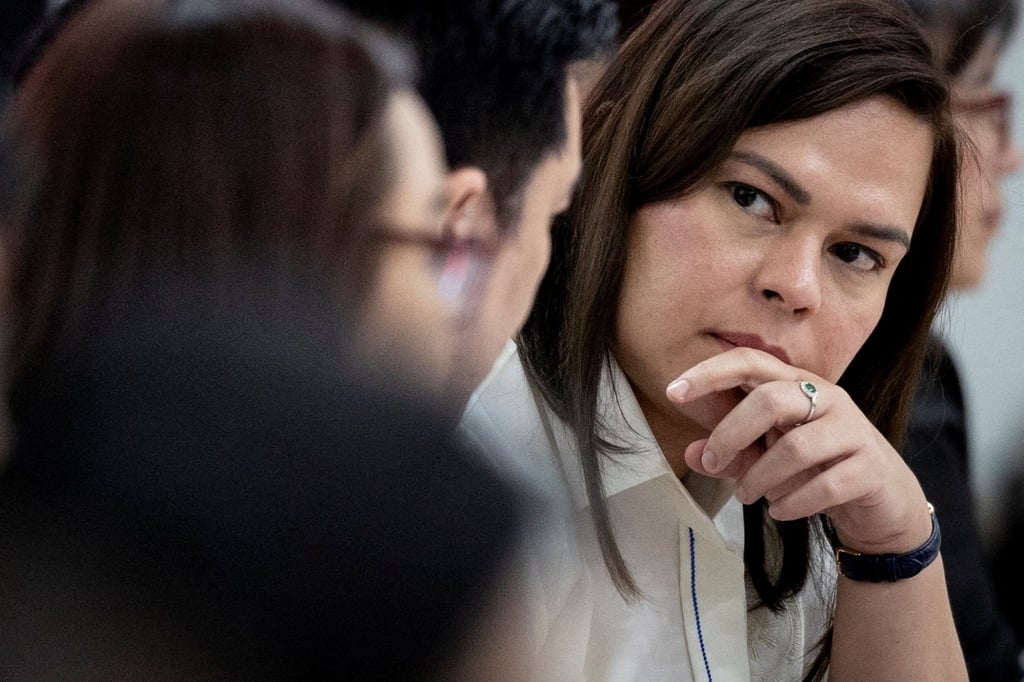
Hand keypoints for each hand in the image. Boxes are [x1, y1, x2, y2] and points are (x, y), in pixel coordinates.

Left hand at [666, 347, 931, 554]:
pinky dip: (793, 502)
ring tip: (746, 495)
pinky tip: (778, 511)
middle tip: (711, 462)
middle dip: (731, 434)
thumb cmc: (818, 469)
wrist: (883, 503)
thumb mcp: (768, 459)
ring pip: (796, 447)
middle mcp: (828, 399)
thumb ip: (732, 455)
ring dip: (760, 476)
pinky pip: (825, 484)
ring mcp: (853, 431)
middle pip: (770, 400)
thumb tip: (689, 454)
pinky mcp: (871, 468)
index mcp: (798, 386)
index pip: (751, 362)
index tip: (673, 392)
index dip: (710, 373)